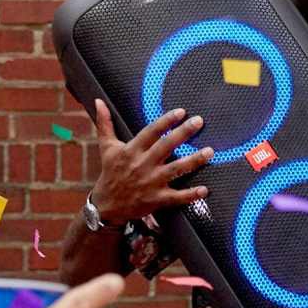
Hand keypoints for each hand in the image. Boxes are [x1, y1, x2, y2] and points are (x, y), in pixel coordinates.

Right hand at [88, 99, 212, 224]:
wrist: (107, 206)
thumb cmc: (110, 173)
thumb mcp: (106, 147)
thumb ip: (104, 124)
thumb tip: (97, 101)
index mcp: (131, 151)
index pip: (150, 132)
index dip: (166, 121)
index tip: (181, 112)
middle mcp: (142, 165)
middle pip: (165, 146)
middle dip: (183, 133)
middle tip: (199, 121)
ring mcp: (150, 183)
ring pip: (175, 169)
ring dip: (193, 161)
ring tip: (210, 151)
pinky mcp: (156, 199)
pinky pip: (176, 196)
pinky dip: (190, 194)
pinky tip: (205, 189)